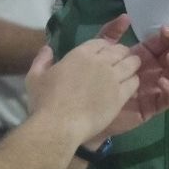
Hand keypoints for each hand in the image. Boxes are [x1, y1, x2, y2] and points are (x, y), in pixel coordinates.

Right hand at [25, 33, 140, 149]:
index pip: (101, 42)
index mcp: (80, 54)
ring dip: (131, 65)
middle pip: (119, 50)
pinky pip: (134, 82)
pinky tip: (130, 85)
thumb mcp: (34, 77)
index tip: (105, 54)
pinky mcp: (120, 96)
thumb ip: (41, 60)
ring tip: (129, 70)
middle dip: (121, 53)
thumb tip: (47, 49)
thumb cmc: (45, 101)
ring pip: (131, 64)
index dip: (105, 46)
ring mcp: (112, 78)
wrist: (59, 125)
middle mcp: (100, 62)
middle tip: (120, 61)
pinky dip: (133, 81)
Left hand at [90, 15, 168, 139]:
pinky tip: (163, 82)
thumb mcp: (99, 51)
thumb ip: (110, 33)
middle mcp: (154, 70)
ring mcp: (155, 88)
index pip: (164, 42)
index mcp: (145, 55)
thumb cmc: (92, 79)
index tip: (166, 29)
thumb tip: (126, 16)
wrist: (82, 109)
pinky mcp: (152, 106)